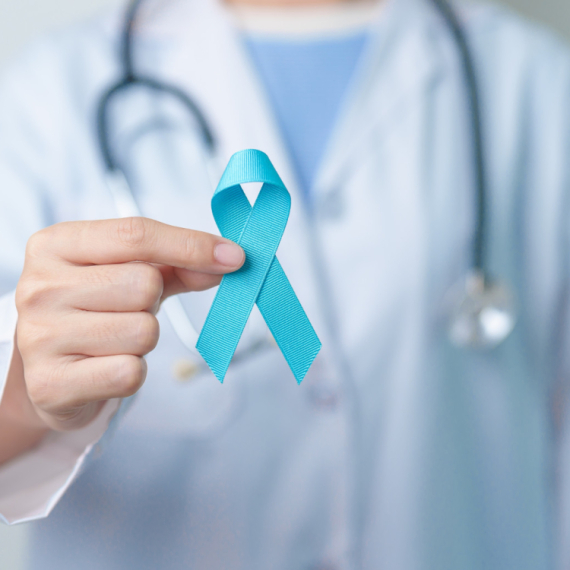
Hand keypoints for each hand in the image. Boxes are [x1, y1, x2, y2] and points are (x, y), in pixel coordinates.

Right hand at [13, 217, 243, 431]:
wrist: (51, 370)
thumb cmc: (96, 311)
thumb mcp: (130, 274)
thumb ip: (179, 263)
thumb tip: (229, 260)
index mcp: (56, 245)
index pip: (135, 234)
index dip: (191, 245)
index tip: (234, 257)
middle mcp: (39, 286)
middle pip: (144, 284)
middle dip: (151, 302)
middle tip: (126, 311)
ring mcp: (39, 336)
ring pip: (142, 332)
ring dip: (142, 340)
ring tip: (112, 340)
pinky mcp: (50, 384)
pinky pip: (129, 373)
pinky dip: (132, 372)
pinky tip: (105, 367)